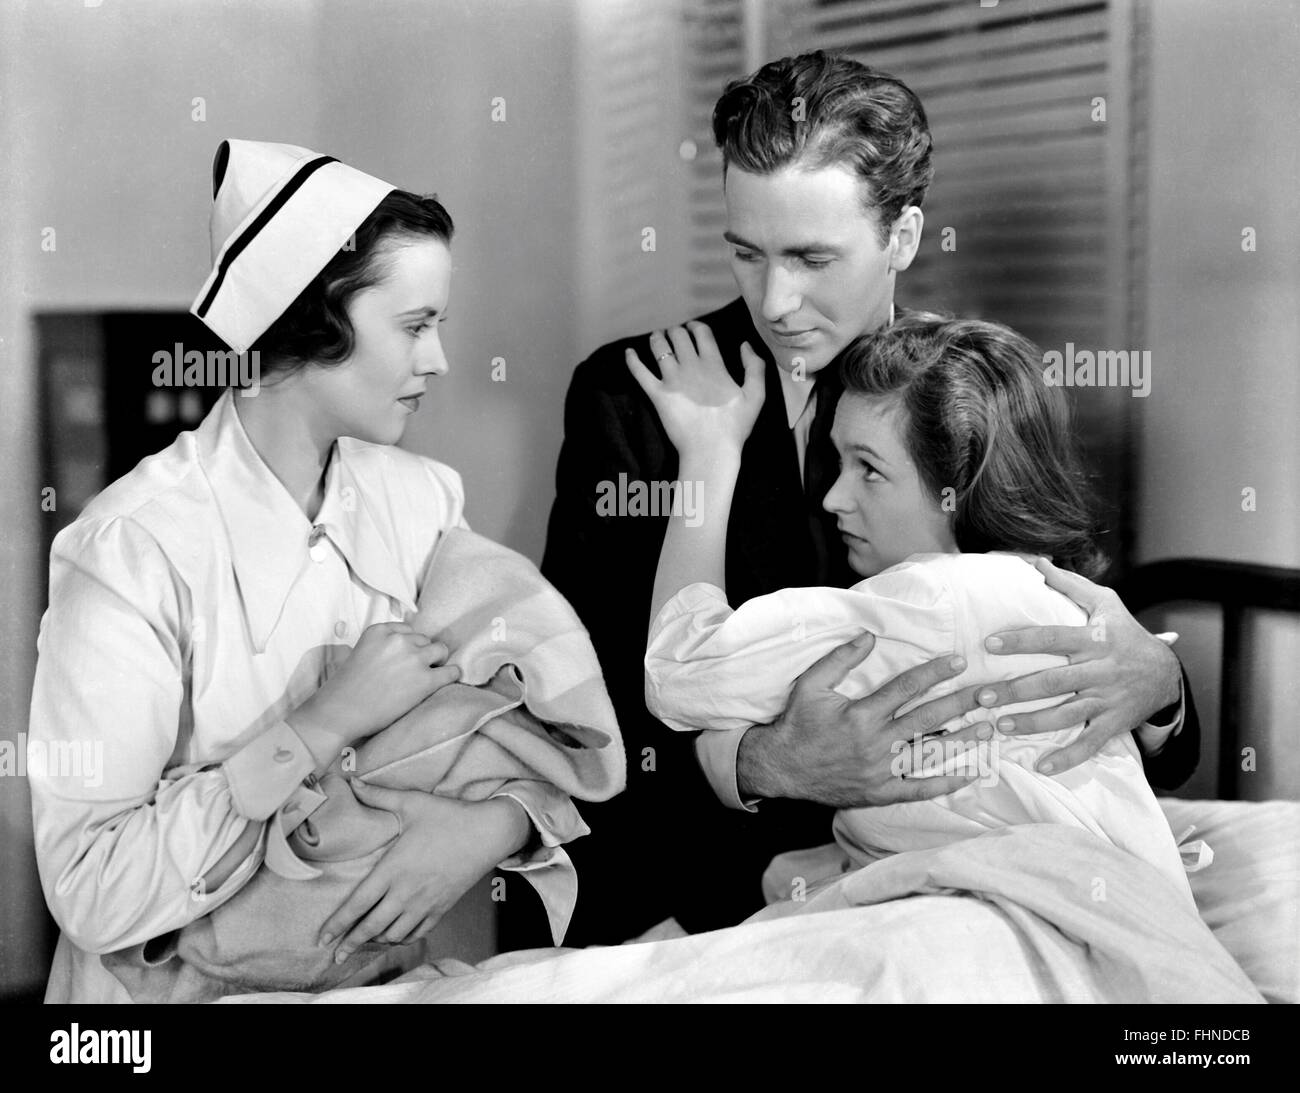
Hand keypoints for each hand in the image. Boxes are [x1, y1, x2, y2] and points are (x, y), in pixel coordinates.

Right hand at [291, 622, 460, 763]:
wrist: (340, 712)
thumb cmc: (345, 689)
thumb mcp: (360, 652)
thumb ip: (382, 646)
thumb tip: (406, 652)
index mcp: (380, 630)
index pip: (407, 630)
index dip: (409, 646)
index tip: (405, 658)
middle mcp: (398, 640)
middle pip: (424, 640)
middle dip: (422, 654)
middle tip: (414, 672)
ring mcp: (413, 658)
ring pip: (440, 651)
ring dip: (436, 662)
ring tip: (430, 676)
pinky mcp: (425, 679)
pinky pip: (451, 671)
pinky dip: (452, 674)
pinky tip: (448, 679)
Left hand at [319, 785, 529, 961]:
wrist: (488, 832)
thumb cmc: (449, 816)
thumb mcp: (412, 802)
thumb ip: (379, 795)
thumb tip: (352, 781)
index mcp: (394, 868)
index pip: (358, 903)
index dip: (338, 923)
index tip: (321, 938)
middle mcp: (406, 891)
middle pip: (371, 926)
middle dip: (350, 943)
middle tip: (334, 956)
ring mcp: (425, 903)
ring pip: (394, 934)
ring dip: (376, 940)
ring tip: (363, 941)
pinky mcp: (442, 907)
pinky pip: (417, 932)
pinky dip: (402, 938)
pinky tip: (395, 936)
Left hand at [625, 322, 765, 458]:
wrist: (711, 449)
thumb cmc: (735, 426)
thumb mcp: (756, 396)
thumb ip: (754, 367)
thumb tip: (745, 344)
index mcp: (714, 364)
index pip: (702, 333)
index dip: (696, 326)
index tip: (692, 327)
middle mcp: (691, 366)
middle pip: (678, 336)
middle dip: (676, 331)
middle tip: (673, 334)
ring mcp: (672, 379)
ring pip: (659, 348)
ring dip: (657, 338)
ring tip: (656, 337)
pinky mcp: (657, 395)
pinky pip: (640, 372)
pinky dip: (632, 360)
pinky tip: (628, 352)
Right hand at [737, 632, 994, 808]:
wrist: (781, 768)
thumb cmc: (797, 723)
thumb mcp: (811, 685)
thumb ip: (840, 660)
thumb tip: (869, 635)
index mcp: (860, 716)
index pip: (906, 689)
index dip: (934, 672)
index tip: (959, 661)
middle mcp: (875, 744)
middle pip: (927, 719)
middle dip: (961, 703)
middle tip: (990, 692)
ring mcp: (881, 771)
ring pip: (930, 753)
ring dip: (962, 741)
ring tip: (989, 728)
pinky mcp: (881, 792)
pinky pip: (919, 790)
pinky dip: (946, 784)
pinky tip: (971, 775)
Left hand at [975, 557, 1181, 774]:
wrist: (1167, 674)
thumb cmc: (1126, 633)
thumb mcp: (1105, 603)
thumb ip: (1070, 585)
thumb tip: (1036, 563)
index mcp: (1093, 639)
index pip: (1052, 638)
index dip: (1021, 641)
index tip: (989, 644)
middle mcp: (1099, 670)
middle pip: (1053, 681)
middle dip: (1016, 690)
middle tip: (981, 696)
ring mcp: (1106, 700)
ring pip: (1066, 714)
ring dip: (1032, 723)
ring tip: (1001, 725)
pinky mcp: (1113, 724)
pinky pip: (1090, 744)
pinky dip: (1068, 758)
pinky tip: (1043, 766)